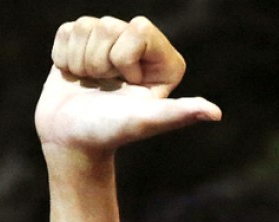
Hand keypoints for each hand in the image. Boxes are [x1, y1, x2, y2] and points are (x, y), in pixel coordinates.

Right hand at [35, 16, 219, 157]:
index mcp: (164, 63)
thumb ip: (180, 112)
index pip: (139, 28)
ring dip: (81, 61)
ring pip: (85, 26)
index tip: (129, 85)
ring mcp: (110, 45)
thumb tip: (215, 114)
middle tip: (107, 87)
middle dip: (100, 60)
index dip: (125, 57)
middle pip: (109, 25)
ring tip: (92, 84)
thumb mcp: (147, 119)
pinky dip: (63, 58)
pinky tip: (76, 78)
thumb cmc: (111, 131)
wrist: (71, 140)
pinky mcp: (81, 45)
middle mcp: (141, 50)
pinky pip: (67, 30)